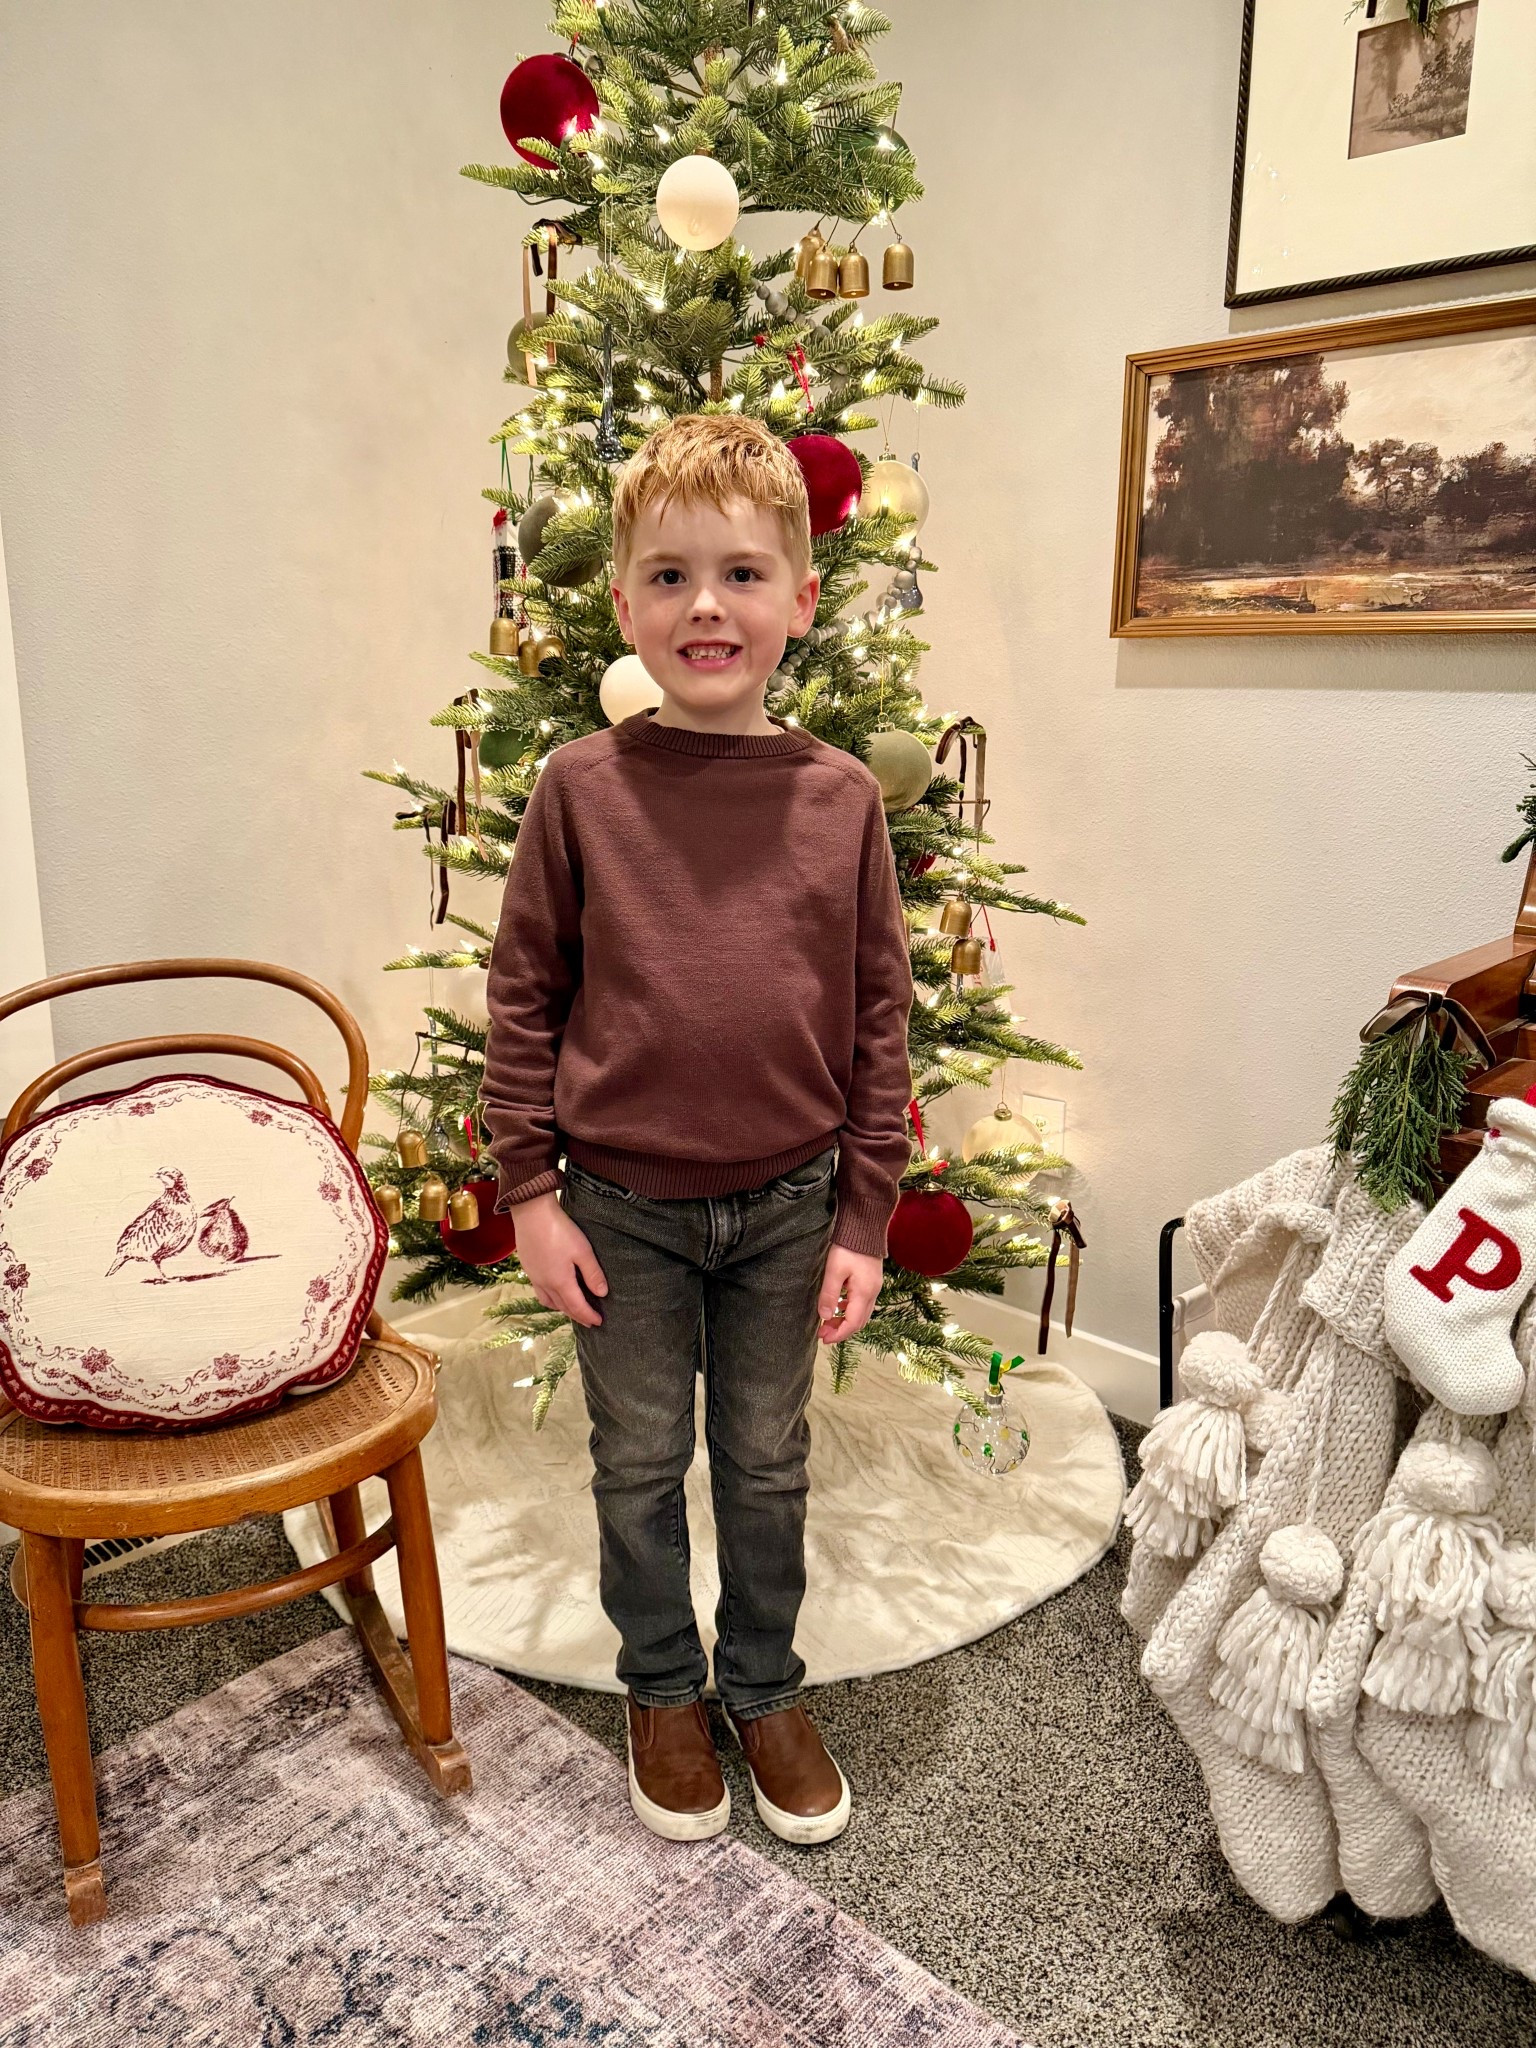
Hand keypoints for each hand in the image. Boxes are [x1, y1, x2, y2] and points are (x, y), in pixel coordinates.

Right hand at [508, 1191, 608, 1327]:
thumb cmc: (559, 1230)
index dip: (588, 1316)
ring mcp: (534, 1276)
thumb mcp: (582, 1251)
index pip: (577, 1306)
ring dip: (561, 1309)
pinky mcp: (528, 1266)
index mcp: (560, 1282)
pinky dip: (549, 1298)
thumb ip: (592, 1274)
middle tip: (588, 1321)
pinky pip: (539, 1291)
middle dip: (576, 1315)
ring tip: (572, 1309)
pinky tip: (553, 1290)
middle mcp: (545, 1283)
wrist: (531, 1212)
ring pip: (548, 1301)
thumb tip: (602, 1293)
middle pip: (562, 1307)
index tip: (599, 1322)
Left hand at [817, 1244, 883, 1343]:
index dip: (838, 1334)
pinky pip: (862, 1303)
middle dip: (841, 1330)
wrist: (865, 1228)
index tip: (824, 1338)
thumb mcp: (834, 1271)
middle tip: (823, 1333)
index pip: (853, 1324)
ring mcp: (874, 1287)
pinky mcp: (872, 1281)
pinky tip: (838, 1306)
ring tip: (827, 1321)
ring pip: (861, 1314)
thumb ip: (829, 1295)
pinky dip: (849, 1310)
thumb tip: (824, 1316)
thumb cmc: (849, 1247)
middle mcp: (872, 1293)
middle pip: (859, 1322)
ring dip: (845, 1321)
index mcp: (864, 1293)